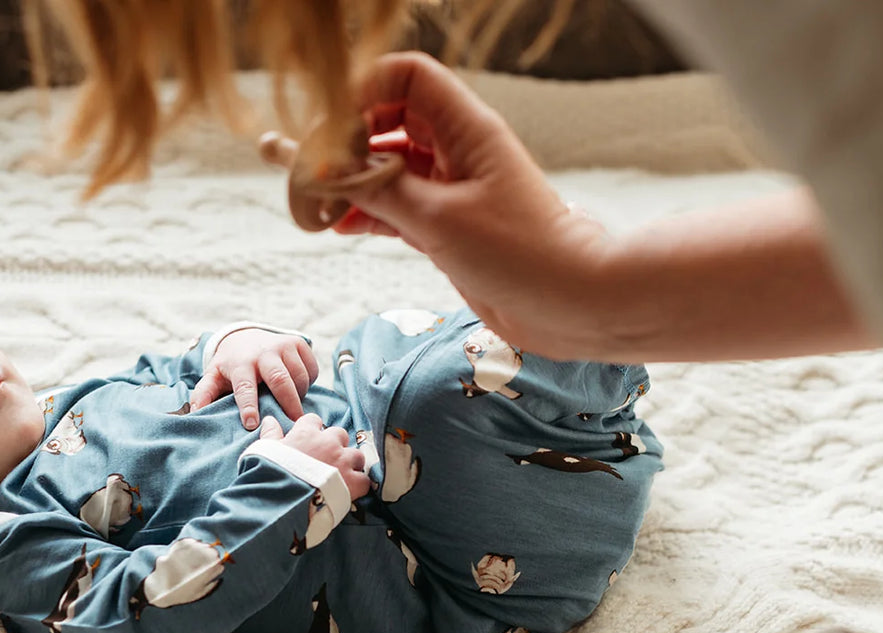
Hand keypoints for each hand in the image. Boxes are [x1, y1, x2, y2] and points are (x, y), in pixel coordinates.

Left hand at [191, 329, 318, 429]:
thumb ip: (204, 394)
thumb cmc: (230, 365)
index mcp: (241, 363)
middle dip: (289, 404)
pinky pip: (311, 369)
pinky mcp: (299, 343)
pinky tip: (298, 389)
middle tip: (294, 424)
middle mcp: (263, 352)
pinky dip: (309, 383)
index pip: (245, 386)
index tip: (252, 425)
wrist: (245, 336)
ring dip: (300, 396)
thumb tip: (194, 414)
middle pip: (281, 381)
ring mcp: (283, 345)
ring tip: (293, 407)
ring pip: (299, 377)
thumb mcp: (214, 377)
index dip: (249, 406)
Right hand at [259, 414, 370, 500]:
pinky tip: (352, 492)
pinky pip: (365, 480)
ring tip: (342, 476)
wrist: (284, 500)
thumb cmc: (272, 475)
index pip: (314, 420)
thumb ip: (271, 434)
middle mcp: (328, 442)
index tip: (310, 441)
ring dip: (351, 463)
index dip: (313, 430)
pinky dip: (360, 485)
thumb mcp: (265, 452)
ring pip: (356, 455)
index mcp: (306, 433)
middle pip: (340, 434)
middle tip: (328, 459)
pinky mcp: (353, 481)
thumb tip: (269, 420)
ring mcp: (343, 460)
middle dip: (336, 445)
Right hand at [332, 52, 618, 360]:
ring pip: (389, 169)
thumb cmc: (521, 254)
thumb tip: (327, 172)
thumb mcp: (438, 219)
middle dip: (347, 141)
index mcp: (467, 129)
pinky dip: (369, 214)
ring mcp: (453, 190)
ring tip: (316, 201)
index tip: (332, 127)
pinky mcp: (449, 227)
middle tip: (312, 169)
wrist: (570, 305)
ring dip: (353, 182)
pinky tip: (339, 224)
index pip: (407, 77)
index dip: (365, 91)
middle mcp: (459, 151)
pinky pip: (398, 208)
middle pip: (390, 121)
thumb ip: (379, 191)